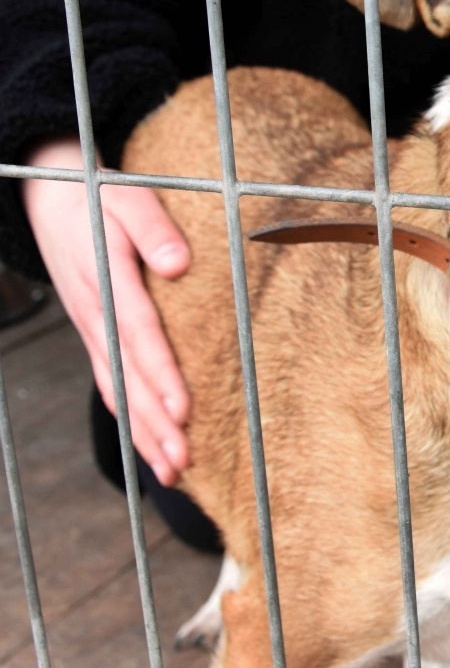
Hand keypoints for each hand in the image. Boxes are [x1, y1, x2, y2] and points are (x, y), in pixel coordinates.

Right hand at [22, 139, 191, 485]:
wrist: (49, 197)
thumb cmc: (99, 197)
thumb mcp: (127, 197)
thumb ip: (154, 228)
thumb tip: (179, 263)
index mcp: (106, 278)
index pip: (138, 333)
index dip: (160, 374)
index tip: (183, 410)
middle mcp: (95, 312)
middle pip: (128, 376)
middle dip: (155, 424)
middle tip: (183, 462)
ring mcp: (90, 329)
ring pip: (118, 389)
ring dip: (144, 434)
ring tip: (173, 471)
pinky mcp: (91, 337)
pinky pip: (109, 384)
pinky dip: (128, 420)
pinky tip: (148, 449)